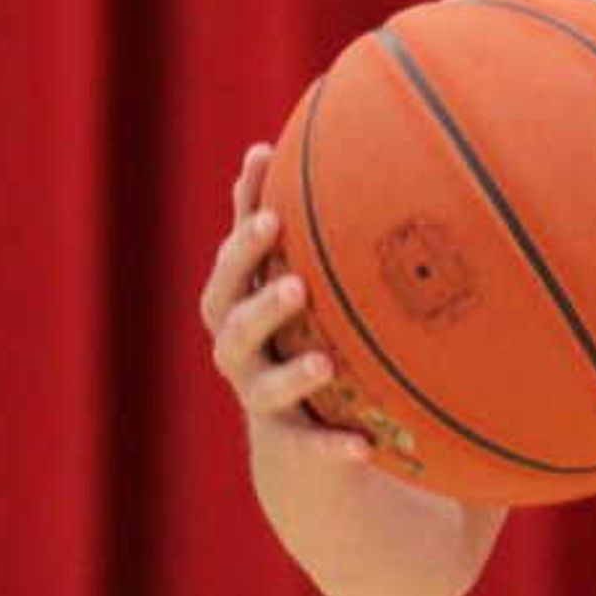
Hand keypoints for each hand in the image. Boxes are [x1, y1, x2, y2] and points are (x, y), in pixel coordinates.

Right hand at [200, 143, 366, 463]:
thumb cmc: (290, 336)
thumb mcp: (279, 281)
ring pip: (264, 389)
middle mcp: (239, 355)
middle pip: (233, 326)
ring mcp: (261, 404)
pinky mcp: (290, 448)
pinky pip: (308, 449)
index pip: (230, 271)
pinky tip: (365, 445)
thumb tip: (261, 146)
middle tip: (295, 283)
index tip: (269, 214)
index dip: (244, 243)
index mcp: (236, 308)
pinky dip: (332, 446)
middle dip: (261, 303)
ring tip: (325, 364)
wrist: (296, 445)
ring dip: (291, 375)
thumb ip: (266, 225)